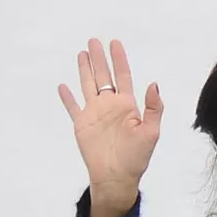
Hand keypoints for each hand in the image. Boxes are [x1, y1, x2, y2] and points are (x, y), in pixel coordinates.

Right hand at [56, 38, 164, 216]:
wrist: (117, 177)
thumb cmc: (137, 157)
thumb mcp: (151, 132)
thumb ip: (153, 108)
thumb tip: (153, 83)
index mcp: (127, 106)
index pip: (123, 76)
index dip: (119, 59)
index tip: (115, 43)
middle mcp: (110, 106)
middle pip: (103, 76)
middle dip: (99, 58)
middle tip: (93, 40)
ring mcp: (95, 114)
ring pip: (88, 85)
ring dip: (84, 69)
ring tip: (82, 53)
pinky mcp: (82, 124)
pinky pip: (72, 107)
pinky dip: (67, 97)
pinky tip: (63, 86)